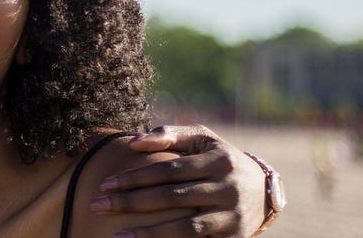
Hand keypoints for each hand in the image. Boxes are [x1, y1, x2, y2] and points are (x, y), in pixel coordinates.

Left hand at [90, 125, 267, 237]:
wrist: (264, 190)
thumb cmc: (220, 160)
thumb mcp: (202, 140)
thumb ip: (169, 135)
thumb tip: (134, 142)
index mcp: (217, 161)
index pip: (168, 170)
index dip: (135, 178)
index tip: (105, 184)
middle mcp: (227, 188)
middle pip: (171, 198)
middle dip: (131, 203)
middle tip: (97, 205)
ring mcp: (232, 216)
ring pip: (185, 228)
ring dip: (149, 233)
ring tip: (117, 235)